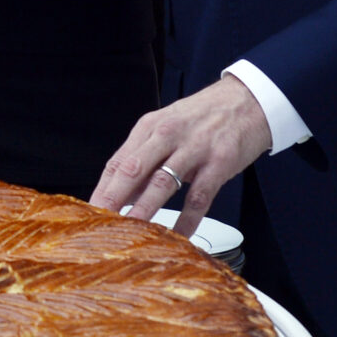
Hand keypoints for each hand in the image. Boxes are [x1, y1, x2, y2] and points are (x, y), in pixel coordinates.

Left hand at [91, 76, 273, 229]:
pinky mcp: (219, 163)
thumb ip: (144, 159)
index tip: (88, 211)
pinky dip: (187, 220)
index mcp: (148, 128)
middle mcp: (167, 135)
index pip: (117, 162)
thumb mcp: (167, 128)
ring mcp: (194, 149)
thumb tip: (122, 195)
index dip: (102, 189)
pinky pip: (198, 197)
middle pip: (133, 170)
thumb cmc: (202, 117)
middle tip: (99, 223)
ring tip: (131, 232)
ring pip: (163, 184)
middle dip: (113, 198)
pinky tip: (178, 235)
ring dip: (145, 210)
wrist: (247, 100)